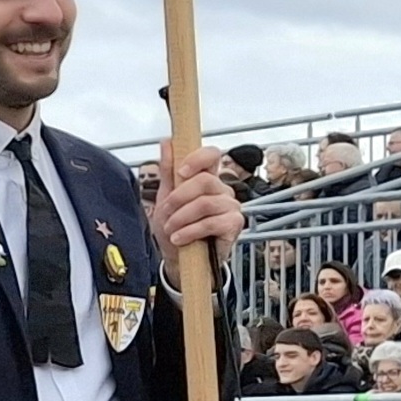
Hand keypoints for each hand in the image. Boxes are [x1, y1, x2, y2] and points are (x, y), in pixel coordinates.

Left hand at [150, 145, 242, 261]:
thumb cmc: (175, 227)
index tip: (180, 172)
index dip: (197, 158)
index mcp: (207, 178)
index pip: (212, 155)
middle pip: (204, 180)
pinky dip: (190, 231)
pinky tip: (180, 238)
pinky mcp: (234, 224)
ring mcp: (230, 206)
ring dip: (182, 218)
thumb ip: (168, 171)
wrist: (179, 258)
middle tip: (166, 212)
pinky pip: (211, 222)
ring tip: (171, 229)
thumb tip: (167, 142)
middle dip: (179, 197)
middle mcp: (222, 189)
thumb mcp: (166, 197)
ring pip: (205, 203)